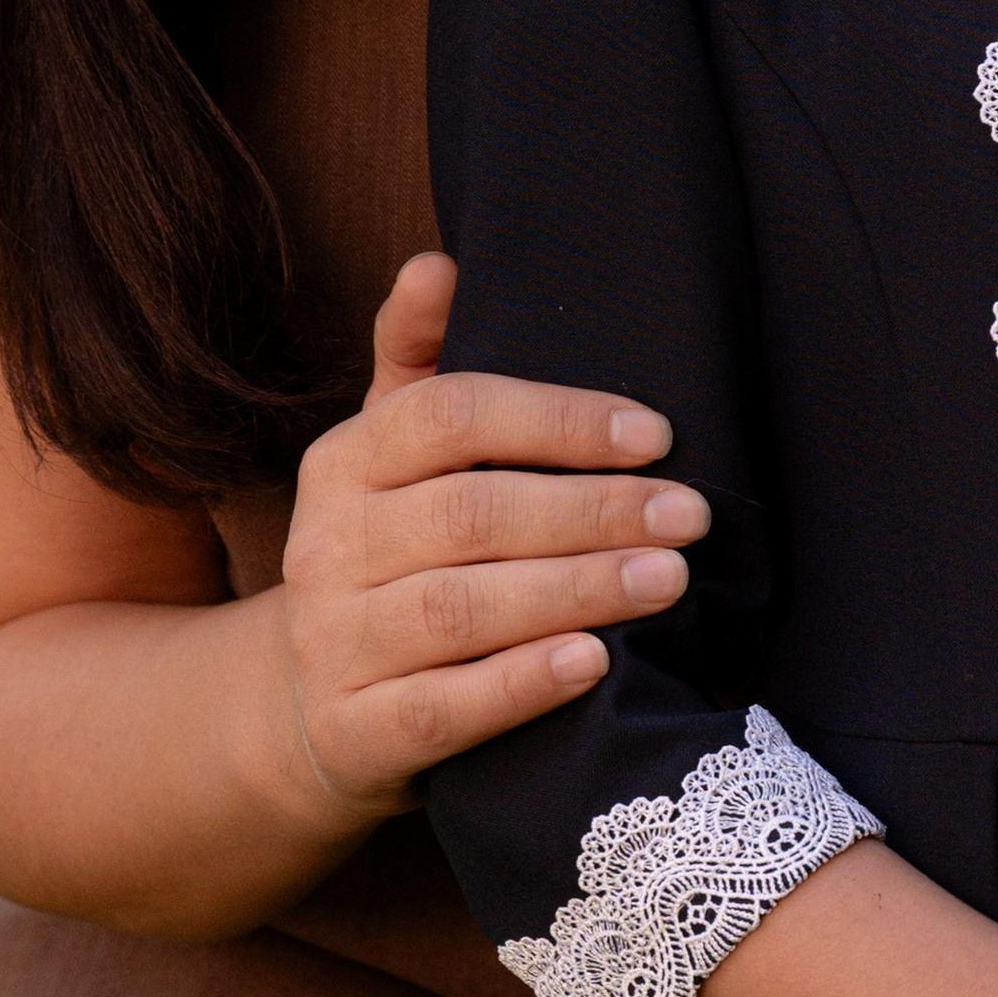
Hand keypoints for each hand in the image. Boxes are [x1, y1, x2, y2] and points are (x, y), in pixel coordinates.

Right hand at [275, 252, 702, 820]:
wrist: (307, 712)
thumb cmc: (386, 556)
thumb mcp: (389, 455)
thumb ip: (420, 362)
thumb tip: (438, 263)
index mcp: (345, 461)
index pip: (448, 416)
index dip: (556, 420)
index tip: (655, 432)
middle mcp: (329, 546)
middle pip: (469, 514)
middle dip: (591, 511)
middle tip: (690, 513)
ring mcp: (336, 644)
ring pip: (461, 610)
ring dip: (575, 591)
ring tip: (668, 579)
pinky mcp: (357, 733)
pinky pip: (443, 709)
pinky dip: (521, 685)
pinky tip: (594, 665)